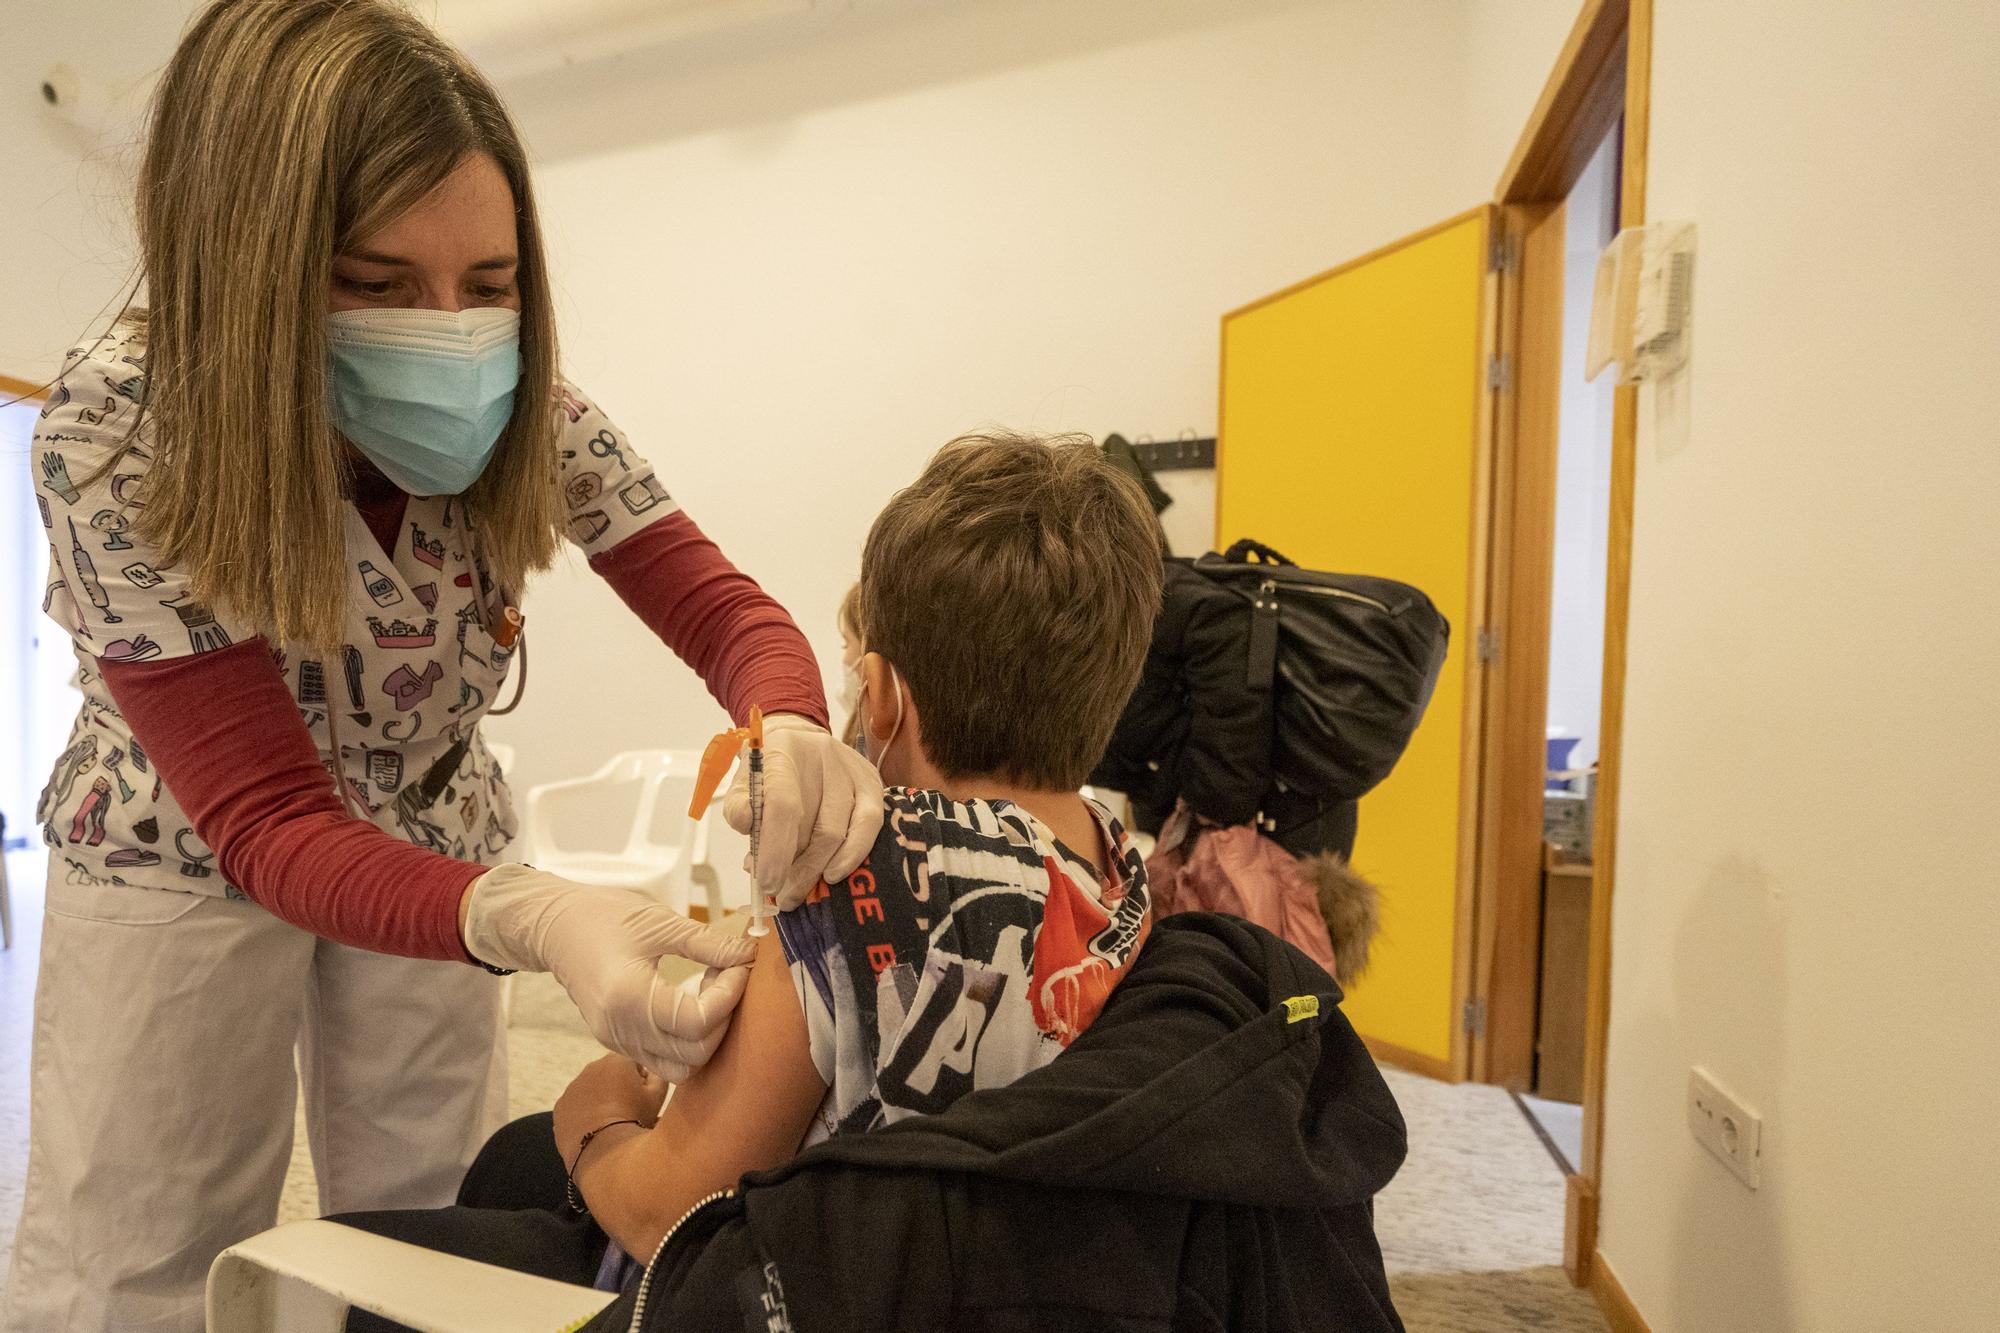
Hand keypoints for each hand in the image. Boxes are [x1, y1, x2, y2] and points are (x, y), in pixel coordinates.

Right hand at [461, 865, 754, 1080]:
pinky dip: (690, 1041)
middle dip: (725, 1018)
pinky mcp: (619, 1043)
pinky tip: (693, 1002)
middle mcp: (621, 1030)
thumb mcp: (659, 921)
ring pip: (682, 1068)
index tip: (740, 966)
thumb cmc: (601, 917)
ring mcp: (618, 1042)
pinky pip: (665, 1061)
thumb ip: (708, 942)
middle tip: (729, 977)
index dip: (730, 996)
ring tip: (712, 992)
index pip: (697, 1022)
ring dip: (709, 1036)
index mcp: (628, 997)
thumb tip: (748, 954)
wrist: (554, 928)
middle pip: (695, 1054)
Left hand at [553, 1054, 669, 1156]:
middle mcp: (591, 1067)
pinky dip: (584, 1112)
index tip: (643, 1095)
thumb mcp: (658, 1096)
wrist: (602, 1149)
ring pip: (591, 1089)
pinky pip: (576, 1105)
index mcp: (616, 1060)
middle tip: (629, 1109)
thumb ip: (658, 1076)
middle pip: (610, 1073)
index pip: (633, 1061)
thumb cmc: (634, 1118)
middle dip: (619, 1086)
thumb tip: (651, 1071)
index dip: (641, 1078)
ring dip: (600, 1099)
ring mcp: (573, 1087)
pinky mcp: (560, 1106)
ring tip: (610, 1121)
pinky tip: (594, 1128)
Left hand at [723, 713, 882, 911]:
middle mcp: (822, 755)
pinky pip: (869, 825)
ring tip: (799, 889)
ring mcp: (851, 769)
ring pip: (840, 831)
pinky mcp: (872, 782)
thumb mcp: (743, 783)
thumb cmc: (768, 772)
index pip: (783, 803)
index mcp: (782, 751)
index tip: (767, 883)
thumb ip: (738, 806)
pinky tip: (834, 874)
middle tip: (783, 895)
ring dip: (818, 868)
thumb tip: (747, 825)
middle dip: (798, 870)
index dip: (776, 848)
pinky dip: (852, 855)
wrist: (800, 742)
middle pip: (816, 825)